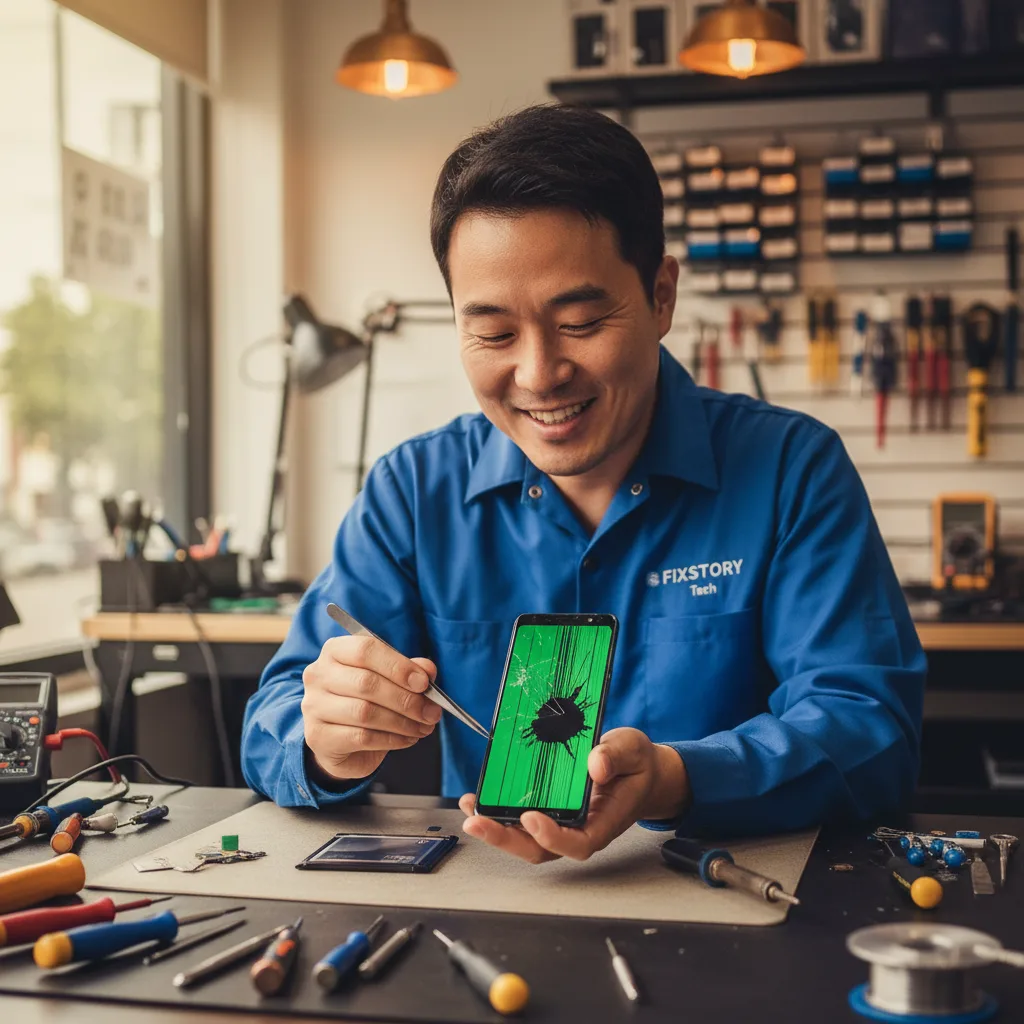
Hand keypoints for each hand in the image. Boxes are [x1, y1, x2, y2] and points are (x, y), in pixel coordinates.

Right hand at [302, 633, 441, 780]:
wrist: (340, 740)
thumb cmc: (366, 700)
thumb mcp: (389, 680)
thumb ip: (408, 670)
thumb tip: (428, 670)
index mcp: (335, 651)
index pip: (365, 650)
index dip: (398, 666)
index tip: (424, 683)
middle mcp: (319, 675)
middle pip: (366, 683)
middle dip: (406, 699)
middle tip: (431, 712)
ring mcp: (314, 707)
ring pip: (365, 712)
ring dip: (402, 722)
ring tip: (423, 727)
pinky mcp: (318, 736)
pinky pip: (361, 737)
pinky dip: (392, 739)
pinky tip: (408, 738)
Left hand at [458, 728, 688, 863]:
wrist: (637, 769)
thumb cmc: (636, 765)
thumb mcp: (633, 750)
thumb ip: (615, 755)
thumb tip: (595, 763)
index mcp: (604, 821)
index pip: (578, 843)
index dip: (552, 836)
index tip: (531, 817)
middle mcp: (579, 828)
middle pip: (540, 849)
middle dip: (506, 839)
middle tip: (478, 821)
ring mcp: (562, 822)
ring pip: (525, 839)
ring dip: (495, 828)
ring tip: (470, 809)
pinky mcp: (549, 810)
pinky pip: (520, 819)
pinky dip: (497, 812)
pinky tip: (477, 799)